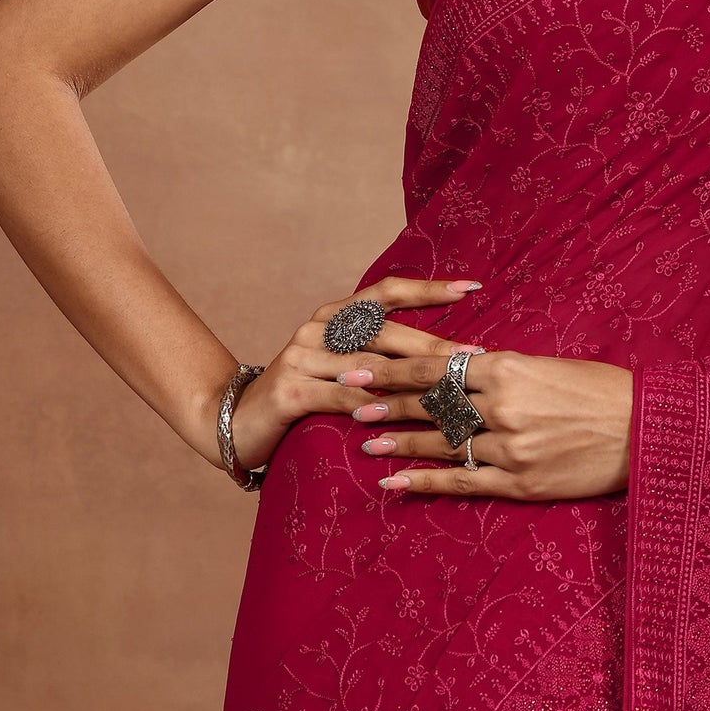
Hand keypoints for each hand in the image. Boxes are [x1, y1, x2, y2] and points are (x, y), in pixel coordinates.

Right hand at [218, 275, 487, 477]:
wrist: (238, 422)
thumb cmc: (306, 394)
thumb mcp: (342, 367)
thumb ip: (379, 354)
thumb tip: (443, 355)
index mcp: (336, 314)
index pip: (387, 292)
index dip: (428, 289)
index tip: (470, 288)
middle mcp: (319, 327)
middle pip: (384, 331)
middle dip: (433, 345)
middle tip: (471, 357)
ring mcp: (301, 355)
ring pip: (367, 365)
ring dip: (410, 379)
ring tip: (447, 391)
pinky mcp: (289, 389)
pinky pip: (338, 397)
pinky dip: (370, 406)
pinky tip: (397, 415)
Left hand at [349, 347, 633, 500]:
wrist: (648, 430)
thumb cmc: (603, 390)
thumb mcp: (550, 365)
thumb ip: (504, 369)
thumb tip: (463, 367)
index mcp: (509, 368)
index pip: (436, 367)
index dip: (393, 368)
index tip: (360, 365)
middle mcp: (502, 406)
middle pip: (430, 404)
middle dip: (386, 401)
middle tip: (349, 400)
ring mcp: (509, 448)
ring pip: (440, 444)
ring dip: (399, 441)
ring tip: (365, 441)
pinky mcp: (520, 483)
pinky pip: (461, 482)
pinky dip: (425, 481)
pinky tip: (395, 482)